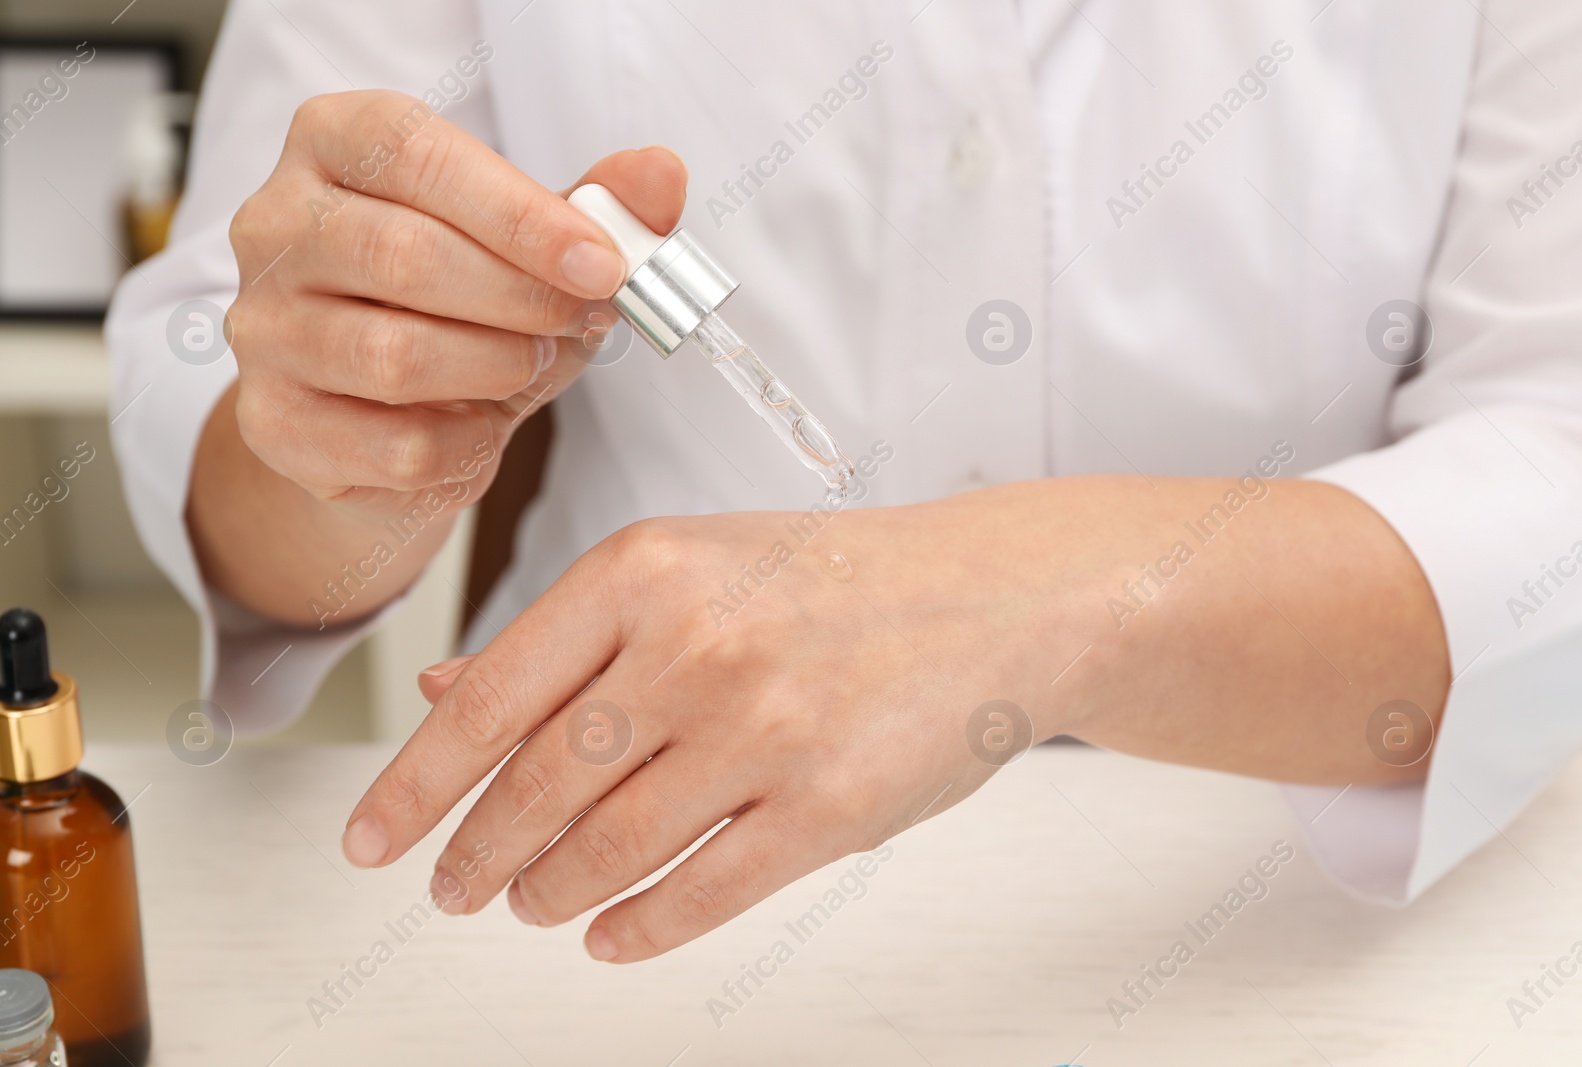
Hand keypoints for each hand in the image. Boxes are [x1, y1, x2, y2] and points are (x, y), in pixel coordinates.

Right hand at [224, 89, 684, 518]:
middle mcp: (276, 226)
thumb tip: (660, 176)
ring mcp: (262, 327)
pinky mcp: (273, 422)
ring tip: (531, 365)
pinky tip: (481, 428)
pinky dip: (466, 446)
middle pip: (405, 257)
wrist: (382, 422)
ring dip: (497, 369)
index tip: (604, 263)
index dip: (522, 214)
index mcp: (334, 144)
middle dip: (521, 298)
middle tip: (579, 320)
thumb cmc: (459, 308)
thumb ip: (599, 206)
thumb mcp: (535, 247)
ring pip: (396, 356)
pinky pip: (395, 445)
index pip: (417, 155)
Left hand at [342, 488, 1067, 961]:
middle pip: (538, 787)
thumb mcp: (693, 564)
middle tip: (455, 887)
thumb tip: (444, 692)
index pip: (489, 700)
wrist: (994, 594)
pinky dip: (639, 928)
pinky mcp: (831, 807)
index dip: (414, 785)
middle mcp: (697, 645)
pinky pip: (702, 895)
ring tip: (531, 902)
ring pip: (609, 851)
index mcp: (644, 570)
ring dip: (551, 893)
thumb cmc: (835, 577)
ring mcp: (767, 729)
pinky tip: (609, 933)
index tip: (372, 841)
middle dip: (478, 855)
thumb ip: (568, 633)